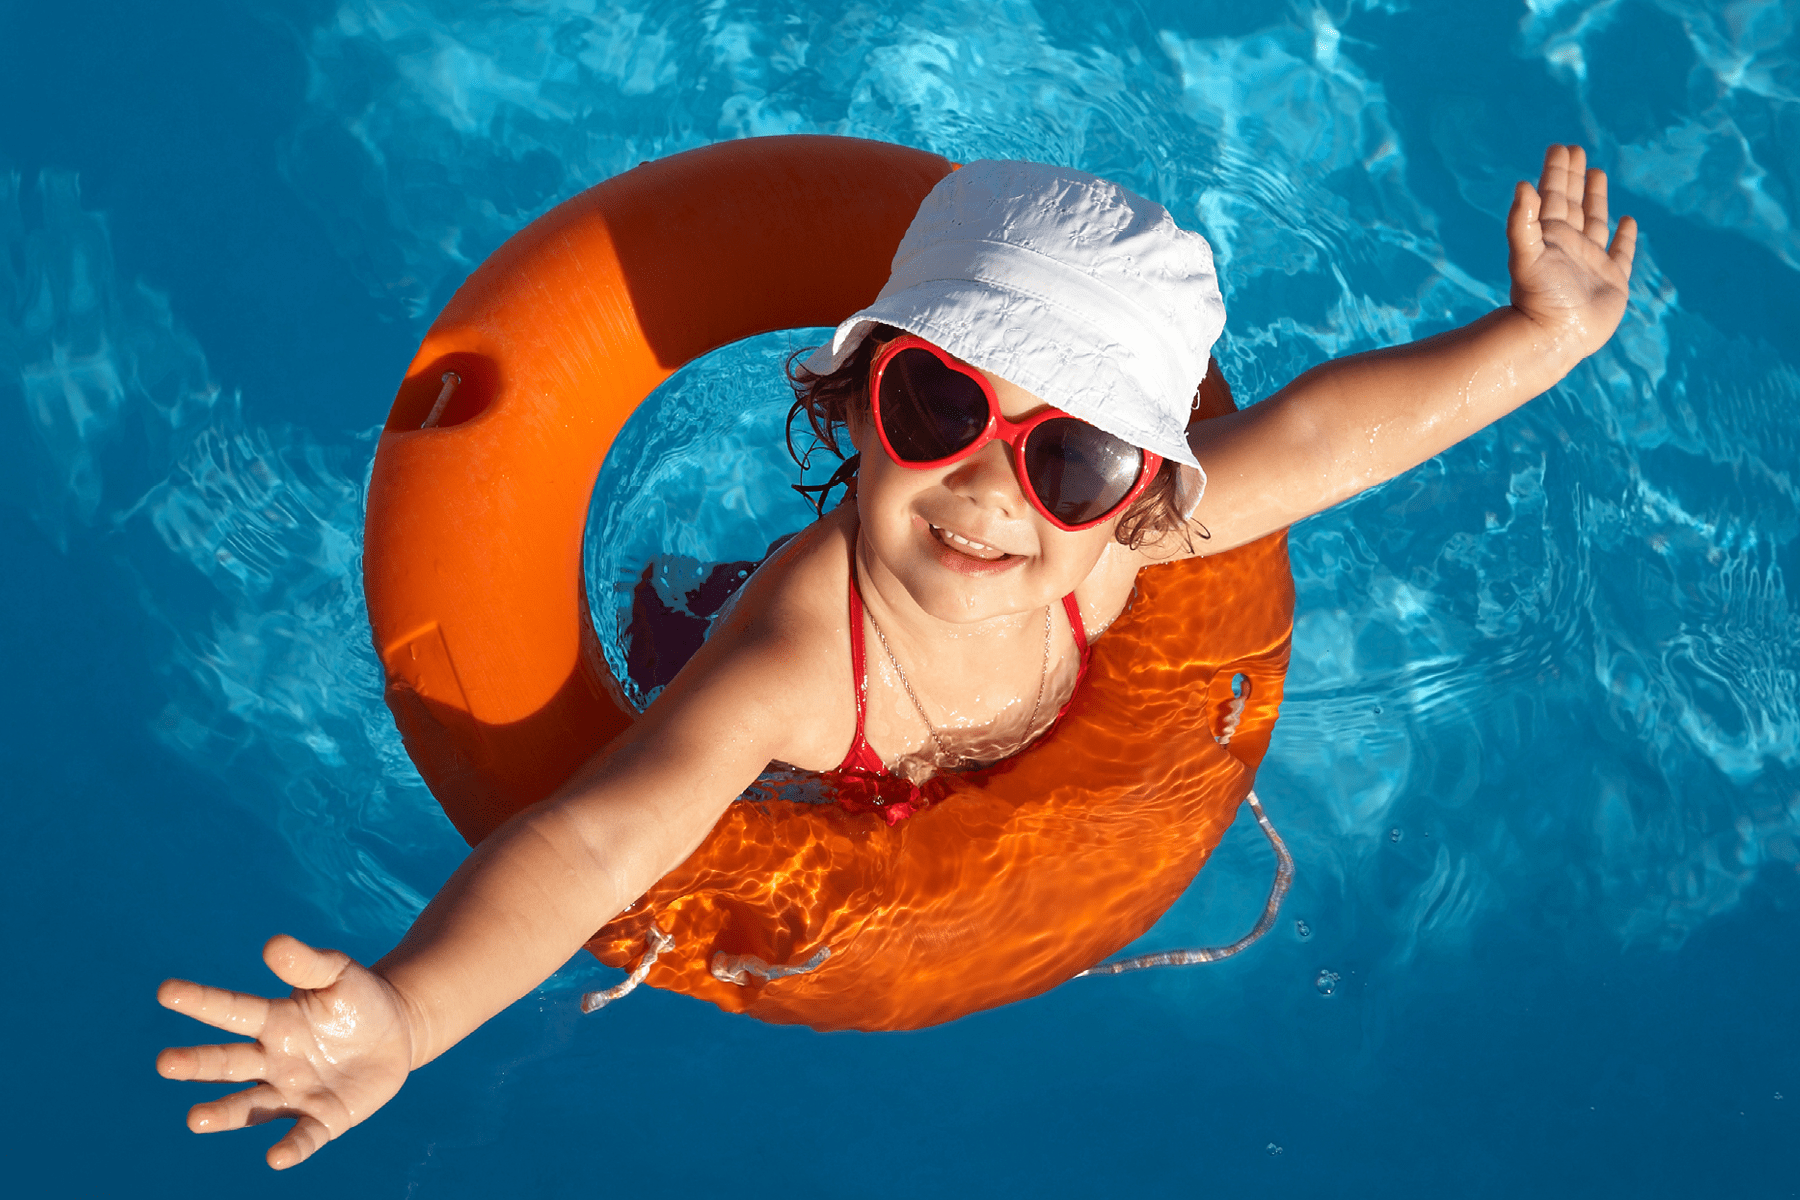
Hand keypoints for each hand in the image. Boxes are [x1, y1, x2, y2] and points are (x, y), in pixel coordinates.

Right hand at [156, 935, 415, 1168]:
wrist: (397, 1031)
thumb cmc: (358, 999)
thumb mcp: (338, 974)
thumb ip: (308, 964)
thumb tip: (273, 945)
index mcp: (273, 1021)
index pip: (232, 1011)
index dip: (200, 1000)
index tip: (165, 991)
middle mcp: (273, 1061)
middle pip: (229, 1063)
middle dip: (198, 1064)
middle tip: (165, 1062)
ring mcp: (294, 1093)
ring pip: (251, 1106)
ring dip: (224, 1114)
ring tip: (195, 1119)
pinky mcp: (323, 1119)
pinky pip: (304, 1136)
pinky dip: (291, 1147)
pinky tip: (276, 1158)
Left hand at [1507, 144, 1637, 358]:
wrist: (1552, 338)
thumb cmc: (1536, 299)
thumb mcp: (1525, 255)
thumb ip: (1522, 221)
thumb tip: (1523, 185)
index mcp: (1549, 236)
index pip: (1553, 195)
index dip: (1557, 171)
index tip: (1560, 147)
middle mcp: (1569, 246)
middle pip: (1574, 202)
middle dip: (1574, 177)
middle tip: (1575, 150)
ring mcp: (1591, 262)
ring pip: (1596, 221)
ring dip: (1596, 198)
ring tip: (1597, 173)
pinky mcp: (1612, 281)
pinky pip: (1621, 252)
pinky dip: (1625, 236)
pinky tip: (1626, 221)